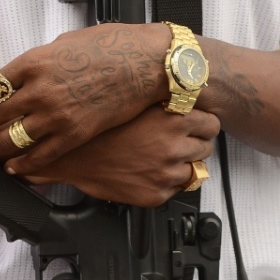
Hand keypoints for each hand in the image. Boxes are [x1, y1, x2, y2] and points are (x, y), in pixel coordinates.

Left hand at [0, 23, 170, 165]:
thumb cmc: (109, 47)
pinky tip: (11, 168)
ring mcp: (56, 115)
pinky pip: (41, 155)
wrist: (147, 63)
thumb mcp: (61, 46)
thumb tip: (18, 79)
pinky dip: (22, 163)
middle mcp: (38, 90)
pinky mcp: (75, 133)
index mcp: (31, 63)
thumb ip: (35, 65)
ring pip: (10, 140)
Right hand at [14, 106, 219, 207]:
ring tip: (162, 155)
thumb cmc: (94, 126)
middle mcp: (172, 147)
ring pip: (196, 169)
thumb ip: (157, 95)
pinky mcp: (156, 194)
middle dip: (194, 142)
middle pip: (206, 146)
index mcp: (171, 120)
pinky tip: (149, 169)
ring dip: (184, 163)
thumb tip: (176, 85)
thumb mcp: (128, 99)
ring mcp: (165, 173)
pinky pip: (177, 188)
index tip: (195, 123)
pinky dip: (168, 180)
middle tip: (177, 140)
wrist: (68, 155)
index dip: (201, 121)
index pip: (211, 122)